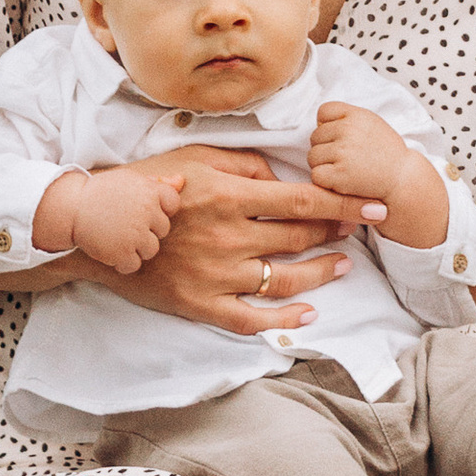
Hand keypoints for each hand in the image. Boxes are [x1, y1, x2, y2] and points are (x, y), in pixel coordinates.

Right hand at [41, 162, 181, 274]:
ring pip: (151, 249)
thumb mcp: (129, 180)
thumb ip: (157, 183)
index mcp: (150, 191)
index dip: (160, 210)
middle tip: (126, 227)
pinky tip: (113, 254)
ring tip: (119, 240)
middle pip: (163, 230)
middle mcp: (146, 212)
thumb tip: (181, 182)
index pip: (173, 204)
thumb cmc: (101, 192)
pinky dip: (124, 263)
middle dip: (148, 230)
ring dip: (137, 248)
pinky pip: (134, 265)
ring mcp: (135, 233)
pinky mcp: (121, 252)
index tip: (143, 212)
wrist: (72, 207)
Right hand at [87, 149, 372, 339]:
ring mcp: (216, 275)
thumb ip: (246, 165)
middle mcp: (228, 237)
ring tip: (343, 265)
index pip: (304, 200)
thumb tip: (283, 177)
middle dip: (337, 231)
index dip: (345, 204)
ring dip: (322, 272)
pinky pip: (251, 318)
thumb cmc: (151, 185)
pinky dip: (283, 318)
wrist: (99, 230)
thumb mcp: (198, 157)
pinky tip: (308, 313)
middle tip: (359, 228)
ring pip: (285, 278)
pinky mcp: (200, 304)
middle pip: (300, 237)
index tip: (376, 205)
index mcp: (230, 196)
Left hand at [304, 102, 403, 213]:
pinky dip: (325, 181)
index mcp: (356, 115)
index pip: (323, 111)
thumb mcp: (372, 123)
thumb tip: (319, 123)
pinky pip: (316, 175)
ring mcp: (343, 152)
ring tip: (344, 169)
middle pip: (315, 136)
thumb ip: (347, 118)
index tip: (339, 137)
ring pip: (312, 156)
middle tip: (345, 157)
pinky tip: (341, 180)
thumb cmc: (387, 153)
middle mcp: (348, 130)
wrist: (402, 178)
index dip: (327, 125)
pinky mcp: (339, 174)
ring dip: (323, 165)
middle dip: (325, 148)